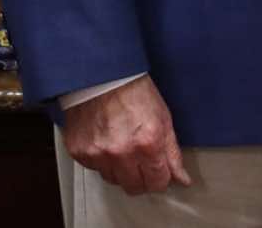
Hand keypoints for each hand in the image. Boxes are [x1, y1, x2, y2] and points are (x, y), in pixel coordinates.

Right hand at [63, 75, 192, 195]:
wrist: (102, 75)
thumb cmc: (134, 91)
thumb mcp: (163, 118)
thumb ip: (172, 153)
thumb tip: (182, 179)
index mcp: (148, 143)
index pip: (157, 182)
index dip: (160, 178)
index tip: (159, 172)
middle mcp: (122, 152)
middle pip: (134, 187)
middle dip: (141, 178)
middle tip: (141, 162)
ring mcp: (98, 154)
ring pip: (113, 180)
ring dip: (120, 169)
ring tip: (121, 146)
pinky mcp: (80, 151)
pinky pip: (94, 168)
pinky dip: (101, 160)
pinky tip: (106, 141)